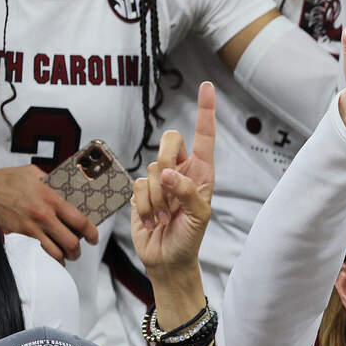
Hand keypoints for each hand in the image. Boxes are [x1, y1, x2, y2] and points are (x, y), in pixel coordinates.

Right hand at [0, 163, 97, 261]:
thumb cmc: (6, 180)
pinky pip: (37, 254)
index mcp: (50, 199)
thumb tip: (66, 187)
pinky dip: (46, 259)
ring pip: (55, 254)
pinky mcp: (17, 237)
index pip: (80, 221)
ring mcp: (29, 229)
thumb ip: (51, 181)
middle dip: (78, 250)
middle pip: (71, 243)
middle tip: (78, 250)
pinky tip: (48, 257)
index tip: (93, 238)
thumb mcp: (33, 173)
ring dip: (64, 258)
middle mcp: (42, 216)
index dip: (92, 233)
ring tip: (65, 256)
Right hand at [131, 82, 215, 279]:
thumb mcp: (200, 217)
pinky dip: (145, 206)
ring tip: (166, 217)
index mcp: (202, 172)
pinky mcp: (141, 191)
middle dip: (167, 162)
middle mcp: (181, 170)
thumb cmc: (190, 238)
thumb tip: (168, 173)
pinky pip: (137, 184)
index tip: (207, 86)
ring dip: (157, 198)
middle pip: (169, 140)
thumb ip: (188, 192)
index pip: (204, 136)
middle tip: (171, 191)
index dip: (205, 111)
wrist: (167, 259)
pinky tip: (153, 220)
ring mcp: (160, 180)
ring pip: (152, 167)